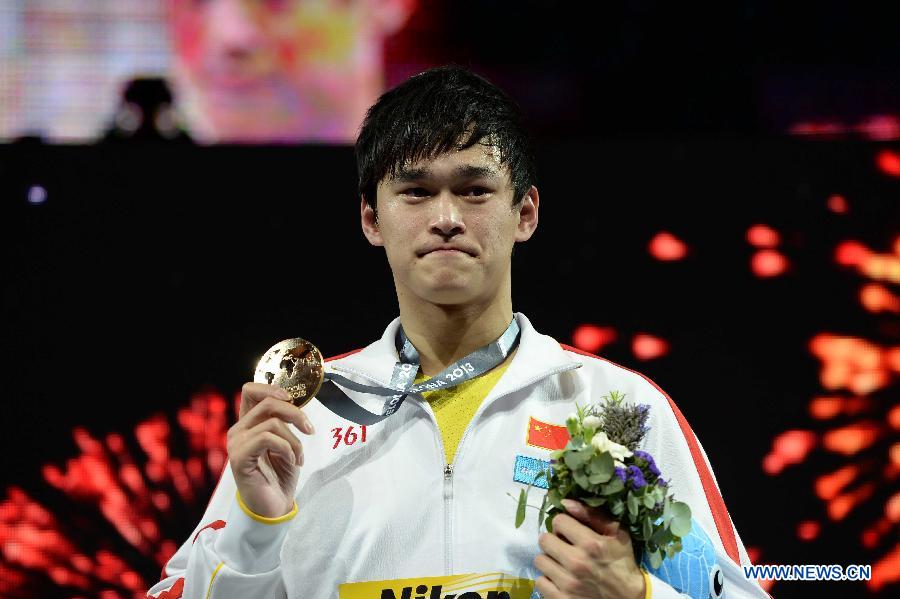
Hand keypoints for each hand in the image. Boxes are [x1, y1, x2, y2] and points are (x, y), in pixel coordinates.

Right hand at [227, 382, 315, 517]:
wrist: (275, 507)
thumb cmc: (280, 475)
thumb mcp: (287, 442)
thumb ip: (284, 421)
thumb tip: (292, 401)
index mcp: (248, 424)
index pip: (250, 391)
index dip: (271, 388)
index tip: (291, 399)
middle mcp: (238, 430)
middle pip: (267, 403)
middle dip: (295, 413)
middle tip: (310, 430)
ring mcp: (236, 443)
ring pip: (272, 422)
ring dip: (294, 440)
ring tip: (299, 457)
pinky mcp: (238, 457)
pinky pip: (267, 438)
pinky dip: (287, 448)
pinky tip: (292, 461)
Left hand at [534, 499, 644, 598]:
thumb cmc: (622, 563)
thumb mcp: (617, 535)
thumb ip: (592, 515)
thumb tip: (565, 502)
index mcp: (591, 544)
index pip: (558, 521)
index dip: (564, 524)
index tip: (570, 532)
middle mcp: (576, 563)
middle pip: (544, 540)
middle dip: (554, 541)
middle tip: (565, 548)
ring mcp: (567, 583)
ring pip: (540, 560)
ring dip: (550, 560)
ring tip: (563, 564)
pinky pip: (540, 582)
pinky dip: (549, 580)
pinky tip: (561, 579)